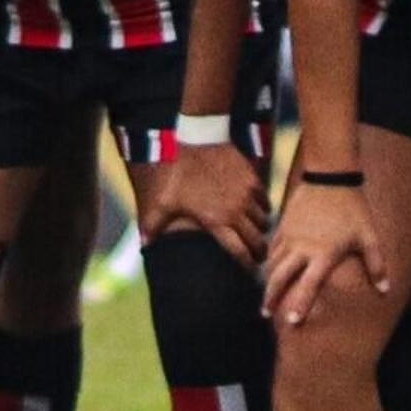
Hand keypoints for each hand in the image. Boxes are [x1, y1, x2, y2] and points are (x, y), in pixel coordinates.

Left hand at [139, 143, 268, 266]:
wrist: (197, 137)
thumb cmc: (177, 172)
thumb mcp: (162, 200)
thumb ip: (153, 225)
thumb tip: (144, 245)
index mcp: (217, 221)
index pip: (240, 252)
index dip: (247, 265)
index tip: (250, 273)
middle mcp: (237, 210)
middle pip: (257, 240)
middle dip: (259, 252)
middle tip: (258, 258)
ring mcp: (247, 193)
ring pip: (264, 220)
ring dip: (261, 229)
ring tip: (257, 234)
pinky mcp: (253, 177)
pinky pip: (265, 200)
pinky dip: (263, 208)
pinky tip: (256, 210)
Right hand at [261, 181, 392, 327]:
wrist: (331, 176)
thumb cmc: (353, 208)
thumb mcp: (368, 236)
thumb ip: (376, 265)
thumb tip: (386, 290)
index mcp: (323, 253)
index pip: (308, 285)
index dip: (300, 305)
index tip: (292, 322)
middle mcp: (302, 248)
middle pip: (279, 277)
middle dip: (271, 298)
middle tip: (266, 316)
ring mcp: (290, 236)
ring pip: (272, 263)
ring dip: (267, 282)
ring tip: (266, 298)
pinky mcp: (284, 226)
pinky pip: (272, 248)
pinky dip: (269, 261)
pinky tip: (268, 271)